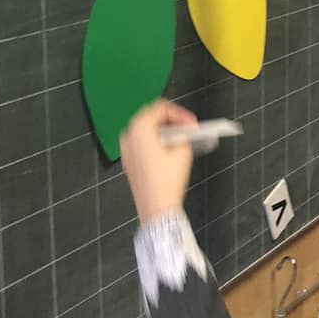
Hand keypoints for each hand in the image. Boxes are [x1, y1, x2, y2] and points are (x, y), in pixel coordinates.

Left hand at [120, 99, 196, 222]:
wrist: (157, 209)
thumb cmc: (167, 180)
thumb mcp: (182, 150)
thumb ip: (183, 134)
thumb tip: (182, 133)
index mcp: (139, 128)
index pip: (161, 109)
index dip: (180, 114)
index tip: (192, 123)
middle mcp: (128, 136)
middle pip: (150, 117)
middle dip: (171, 120)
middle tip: (188, 127)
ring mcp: (126, 150)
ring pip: (145, 130)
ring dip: (163, 130)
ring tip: (181, 137)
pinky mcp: (129, 162)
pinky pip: (141, 143)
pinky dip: (155, 141)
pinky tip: (169, 148)